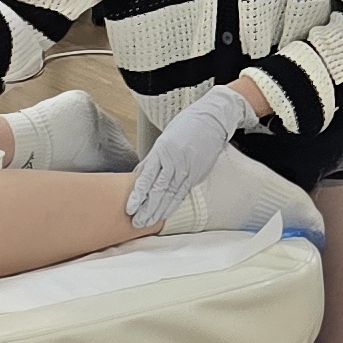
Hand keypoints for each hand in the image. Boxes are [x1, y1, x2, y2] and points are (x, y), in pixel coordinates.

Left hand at [124, 85, 259, 224]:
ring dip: (158, 211)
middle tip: (137, 222)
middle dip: (147, 209)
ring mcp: (186, 169)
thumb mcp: (164, 139)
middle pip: (158, 191)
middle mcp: (174, 162)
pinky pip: (182, 193)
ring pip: (170, 195)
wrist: (212, 120)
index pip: (147, 178)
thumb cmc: (186, 126)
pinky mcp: (196, 174)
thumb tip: (139, 176)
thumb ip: (152, 159)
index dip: (138, 195)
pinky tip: (165, 213)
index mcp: (162, 151)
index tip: (130, 208)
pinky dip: (173, 205)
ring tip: (148, 222)